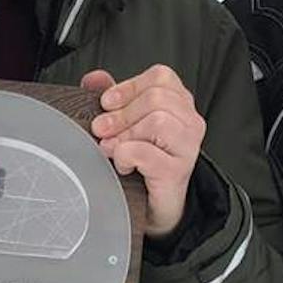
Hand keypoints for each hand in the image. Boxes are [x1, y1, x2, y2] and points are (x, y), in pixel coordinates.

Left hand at [83, 66, 205, 236]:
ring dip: (125, 134)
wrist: (155, 205)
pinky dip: (125, 156)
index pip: (161, 77)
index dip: (129, 87)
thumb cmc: (144, 162)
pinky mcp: (177, 171)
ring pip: (157, 121)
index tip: (107, 103)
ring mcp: (187, 147)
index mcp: (180, 104)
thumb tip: (93, 79)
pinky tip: (123, 165)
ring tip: (113, 148)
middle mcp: (189, 122)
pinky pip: (145, 152)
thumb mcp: (127, 124)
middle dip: (121, 114)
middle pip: (156, 98)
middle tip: (102, 129)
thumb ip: (114, 99)